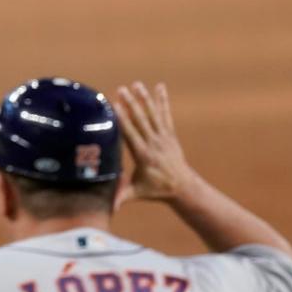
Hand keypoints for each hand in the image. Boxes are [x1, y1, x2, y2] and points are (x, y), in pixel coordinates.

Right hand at [113, 82, 197, 207]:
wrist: (183, 186)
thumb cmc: (156, 189)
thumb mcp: (137, 193)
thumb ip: (122, 197)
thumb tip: (108, 208)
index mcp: (143, 155)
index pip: (131, 134)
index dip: (123, 119)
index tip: (115, 106)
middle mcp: (154, 143)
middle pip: (140, 120)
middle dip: (131, 103)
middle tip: (122, 89)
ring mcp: (163, 137)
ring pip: (152, 114)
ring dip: (144, 98)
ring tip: (136, 84)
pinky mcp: (170, 134)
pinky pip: (165, 114)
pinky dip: (162, 101)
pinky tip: (159, 87)